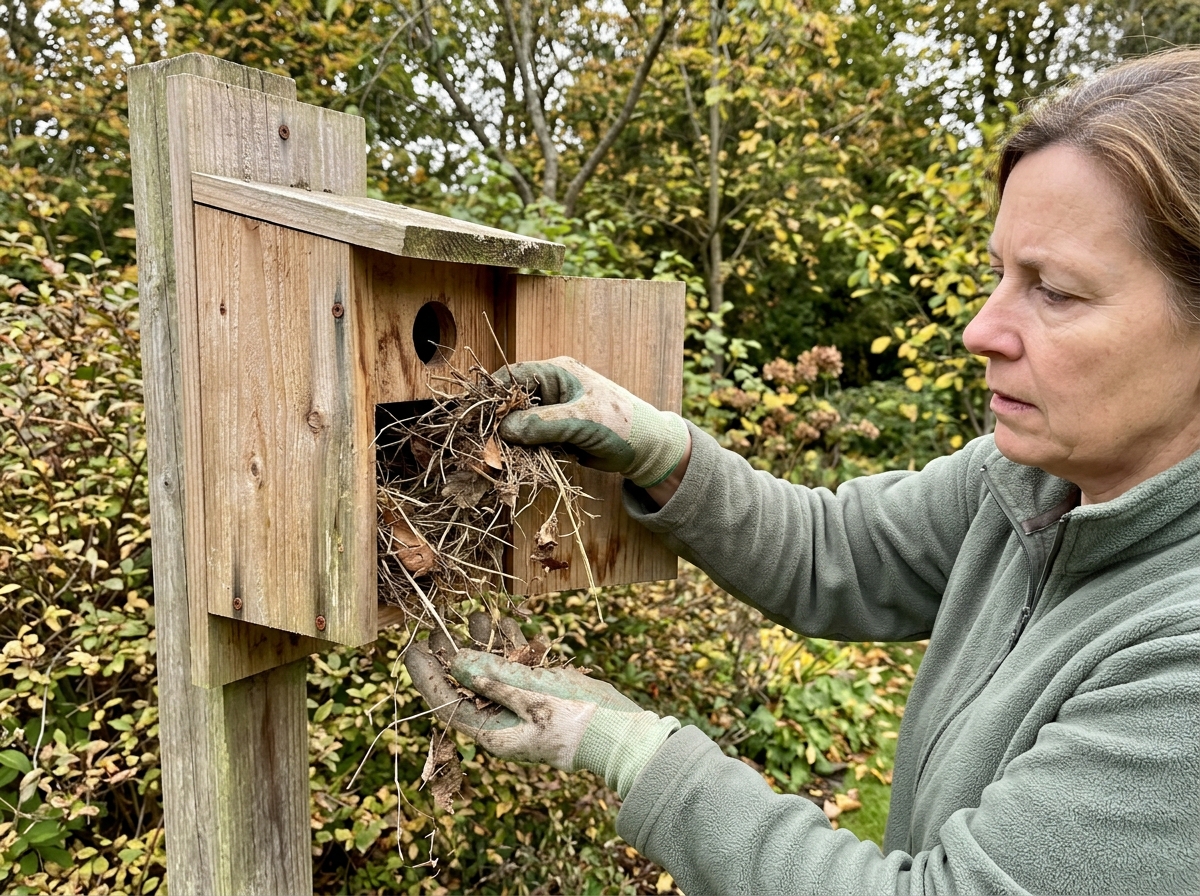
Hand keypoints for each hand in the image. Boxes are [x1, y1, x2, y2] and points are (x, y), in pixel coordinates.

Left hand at [404, 614, 678, 796]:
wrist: (619, 733)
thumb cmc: (574, 721)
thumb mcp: (530, 696)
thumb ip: (494, 678)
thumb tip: (456, 661)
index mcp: (493, 732)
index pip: (447, 703)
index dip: (426, 676)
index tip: (412, 648)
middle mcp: (503, 720)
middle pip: (468, 684)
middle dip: (453, 653)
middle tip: (437, 624)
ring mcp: (523, 706)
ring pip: (494, 670)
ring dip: (483, 643)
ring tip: (472, 614)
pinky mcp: (543, 693)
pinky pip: (519, 666)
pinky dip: (511, 644)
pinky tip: (503, 621)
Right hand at [495, 357, 689, 488]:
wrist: (647, 449)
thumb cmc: (620, 424)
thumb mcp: (581, 421)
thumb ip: (543, 424)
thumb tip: (505, 429)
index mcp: (557, 372)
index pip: (512, 376)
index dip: (491, 394)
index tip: (473, 415)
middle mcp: (551, 388)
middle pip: (511, 401)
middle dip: (498, 421)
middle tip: (483, 442)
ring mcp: (553, 411)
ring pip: (518, 423)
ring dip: (510, 440)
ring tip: (498, 456)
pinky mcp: (555, 432)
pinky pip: (530, 439)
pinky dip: (524, 451)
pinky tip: (518, 463)